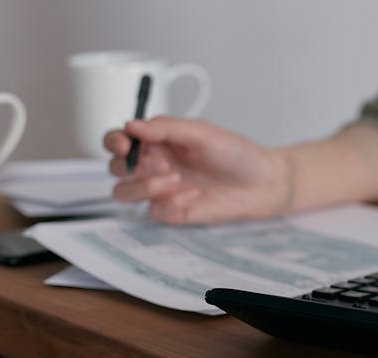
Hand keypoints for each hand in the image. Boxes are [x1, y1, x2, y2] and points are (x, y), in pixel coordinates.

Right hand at [105, 116, 289, 223]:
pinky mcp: (173, 212)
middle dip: (130, 165)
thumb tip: (131, 125)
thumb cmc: (236, 154)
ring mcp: (161, 190)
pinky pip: (154, 211)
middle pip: (115, 167)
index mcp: (157, 141)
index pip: (118, 140)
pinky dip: (170, 203)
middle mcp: (154, 165)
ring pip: (123, 192)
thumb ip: (166, 127)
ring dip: (142, 186)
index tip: (124, 143)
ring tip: (174, 178)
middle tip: (162, 163)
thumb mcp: (202, 132)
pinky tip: (194, 196)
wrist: (263, 183)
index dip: (114, 141)